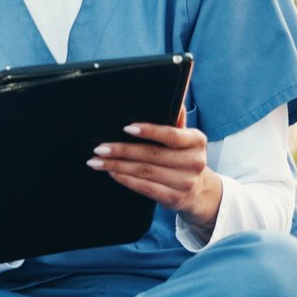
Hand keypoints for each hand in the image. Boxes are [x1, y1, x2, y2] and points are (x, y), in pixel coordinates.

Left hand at [88, 115, 221, 230]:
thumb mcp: (186, 139)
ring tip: (98, 161)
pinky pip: (145, 188)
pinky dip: (126, 179)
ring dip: (117, 165)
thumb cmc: (184, 158)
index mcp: (197, 141)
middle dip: (122, 150)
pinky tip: (112, 173)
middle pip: (152, 154)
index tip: (126, 128)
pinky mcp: (174, 198)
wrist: (199, 192)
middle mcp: (194, 162)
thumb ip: (176, 121)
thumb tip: (174, 97)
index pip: (171, 134)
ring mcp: (185, 182)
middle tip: (100, 148)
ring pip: (145, 172)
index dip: (149, 131)